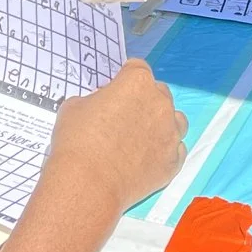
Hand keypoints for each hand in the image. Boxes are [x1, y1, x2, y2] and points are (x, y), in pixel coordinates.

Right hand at [44, 61, 186, 211]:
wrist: (89, 184)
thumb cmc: (77, 140)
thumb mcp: (74, 106)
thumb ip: (96, 99)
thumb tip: (103, 104)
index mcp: (137, 82)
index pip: (137, 68)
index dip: (123, 78)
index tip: (114, 90)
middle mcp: (160, 103)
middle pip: (159, 92)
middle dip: (144, 100)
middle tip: (124, 116)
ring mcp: (171, 134)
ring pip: (175, 120)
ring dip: (162, 123)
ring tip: (142, 136)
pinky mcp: (173, 161)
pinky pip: (176, 150)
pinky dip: (164, 150)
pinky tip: (147, 157)